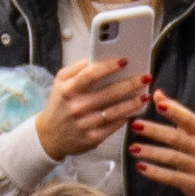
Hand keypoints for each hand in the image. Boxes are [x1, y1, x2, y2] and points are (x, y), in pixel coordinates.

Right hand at [35, 55, 151, 159]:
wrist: (50, 136)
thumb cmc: (59, 106)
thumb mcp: (60, 83)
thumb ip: (77, 69)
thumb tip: (97, 57)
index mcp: (68, 89)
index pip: (91, 74)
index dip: (109, 66)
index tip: (125, 60)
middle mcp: (76, 106)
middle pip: (109, 92)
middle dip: (130, 84)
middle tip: (145, 77)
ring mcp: (85, 123)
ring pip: (115, 111)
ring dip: (133, 102)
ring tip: (145, 95)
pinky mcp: (93, 138)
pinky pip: (114, 125)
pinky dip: (126, 117)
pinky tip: (134, 111)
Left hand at [131, 86, 194, 195]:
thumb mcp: (191, 130)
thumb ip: (174, 111)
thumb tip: (156, 93)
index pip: (188, 119)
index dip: (174, 111)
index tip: (158, 104)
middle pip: (177, 138)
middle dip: (155, 131)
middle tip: (135, 125)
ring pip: (173, 157)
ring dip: (152, 152)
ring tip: (132, 148)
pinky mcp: (192, 183)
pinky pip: (172, 177)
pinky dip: (156, 173)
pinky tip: (140, 167)